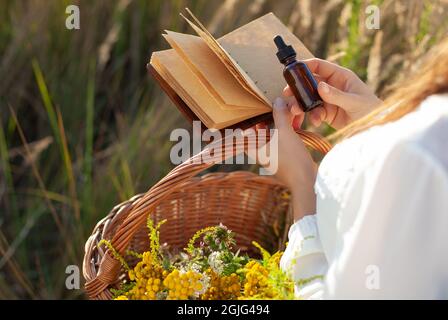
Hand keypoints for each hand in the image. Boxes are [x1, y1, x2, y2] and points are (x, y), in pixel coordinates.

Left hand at [255, 97, 316, 220]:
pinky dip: (282, 133)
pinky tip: (290, 124)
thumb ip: (280, 116)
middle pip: (257, 134)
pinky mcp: (281, 157)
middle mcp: (260, 153)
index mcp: (254, 149)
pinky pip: (278, 141)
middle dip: (263, 121)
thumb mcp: (286, 133)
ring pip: (269, 137)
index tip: (248, 113)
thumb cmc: (292, 159)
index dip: (245, 123)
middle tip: (267, 109)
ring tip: (280, 113)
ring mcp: (271, 156)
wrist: (306, 180)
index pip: (243, 135)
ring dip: (275, 126)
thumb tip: (277, 100)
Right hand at [284, 58, 381, 128]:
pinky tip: (316, 122)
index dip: (306, 66)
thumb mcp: (355, 102)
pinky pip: (313, 112)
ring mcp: (328, 100)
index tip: (293, 70)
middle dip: (298, 89)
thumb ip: (337, 95)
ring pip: (308, 99)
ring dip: (301, 105)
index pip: (320, 66)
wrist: (375, 129)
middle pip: (309, 83)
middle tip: (287, 94)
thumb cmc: (371, 110)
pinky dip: (311, 117)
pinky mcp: (326, 113)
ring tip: (297, 112)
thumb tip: (320, 86)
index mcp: (340, 76)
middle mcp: (332, 86)